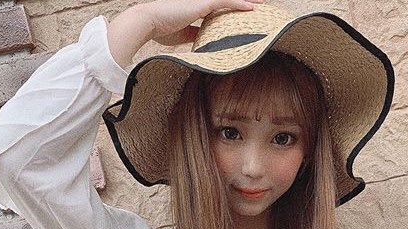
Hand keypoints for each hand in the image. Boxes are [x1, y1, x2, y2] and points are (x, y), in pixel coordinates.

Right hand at [108, 0, 262, 67]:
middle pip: (224, 4)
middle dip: (239, 5)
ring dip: (245, 2)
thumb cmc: (159, 29)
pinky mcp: (202, 3)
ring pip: (228, 1)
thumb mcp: (181, 36)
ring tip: (261, 5)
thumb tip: (206, 46)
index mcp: (193, 8)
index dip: (229, 13)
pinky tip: (253, 7)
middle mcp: (199, 2)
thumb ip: (195, 37)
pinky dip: (240, 4)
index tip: (241, 16)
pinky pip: (226, 2)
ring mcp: (201, 1)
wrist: (146, 21)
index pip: (216, 11)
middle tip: (257, 8)